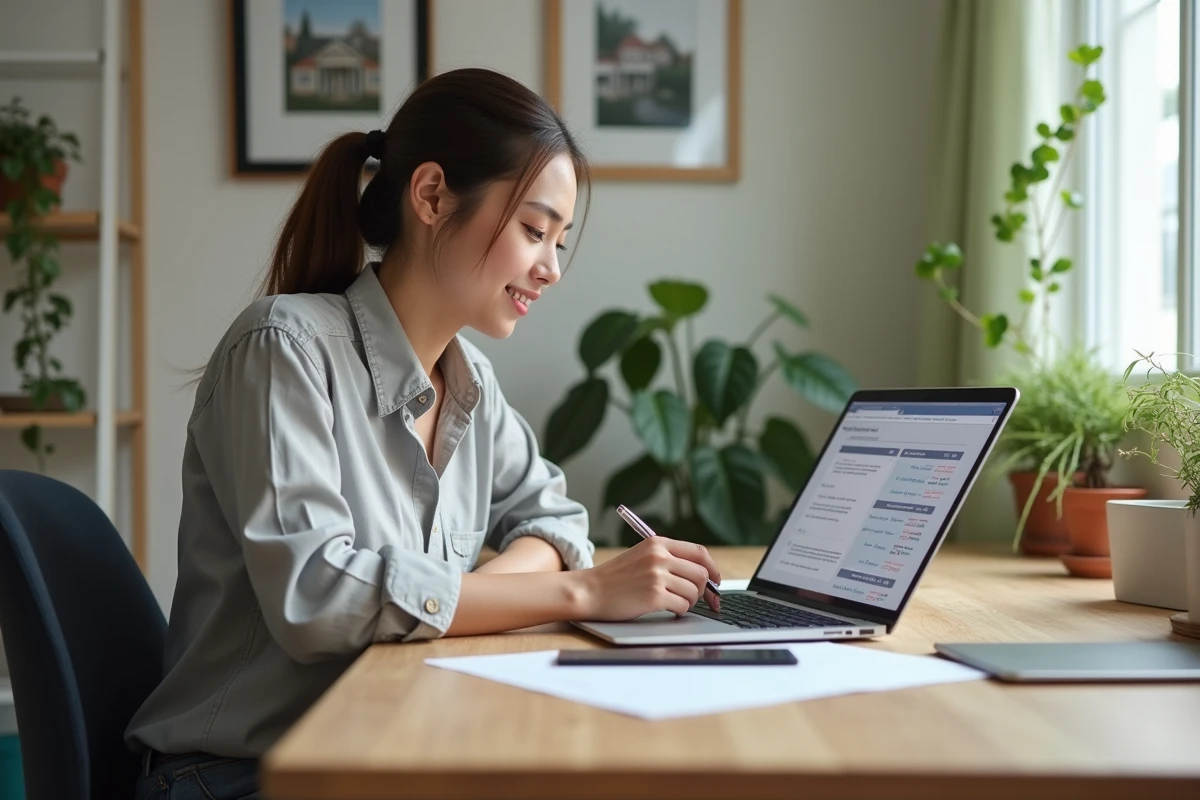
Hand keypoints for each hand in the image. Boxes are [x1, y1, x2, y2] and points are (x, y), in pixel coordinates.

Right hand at [572, 537, 721, 620]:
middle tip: (695, 599)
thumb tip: (702, 574)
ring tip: (675, 603)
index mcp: (657, 543)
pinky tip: (668, 609)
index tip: (715, 580)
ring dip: (689, 602)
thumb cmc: (614, 578)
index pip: (699, 552)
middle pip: (701, 573)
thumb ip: (668, 559)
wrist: (589, 591)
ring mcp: (657, 576)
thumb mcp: (641, 557)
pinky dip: (679, 611)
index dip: (713, 568)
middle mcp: (659, 556)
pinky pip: (682, 606)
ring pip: (694, 591)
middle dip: (703, 590)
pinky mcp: (654, 596)